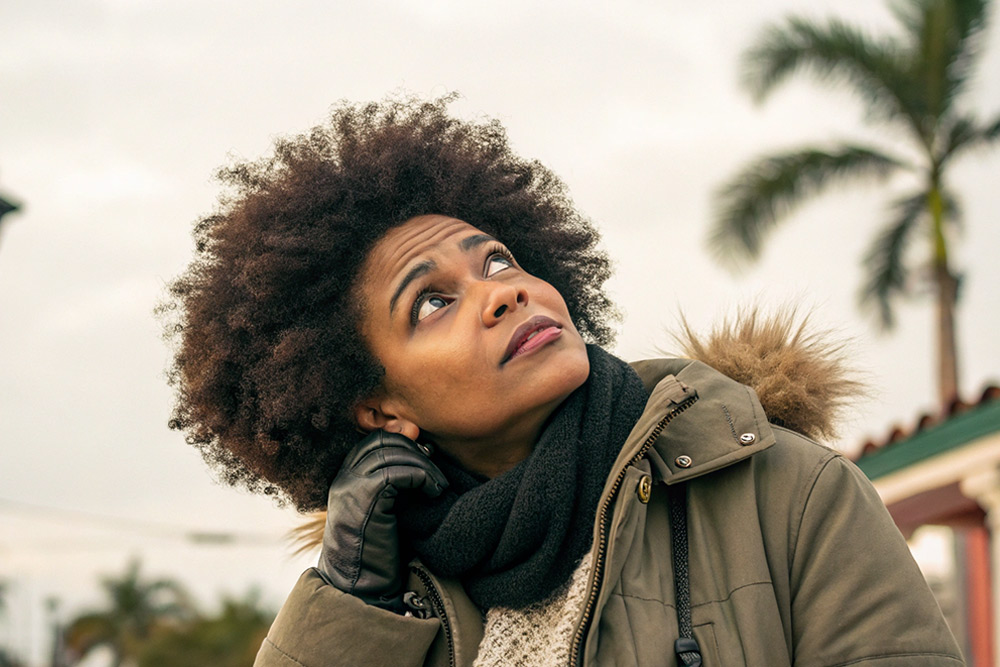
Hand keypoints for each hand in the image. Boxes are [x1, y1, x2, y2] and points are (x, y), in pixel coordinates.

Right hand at [317, 429, 447, 610]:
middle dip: (416, 451)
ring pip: (393, 453)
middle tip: (436, 474)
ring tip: (439, 486)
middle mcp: (344, 477)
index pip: (375, 439)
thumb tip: (414, 431)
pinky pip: (398, 473)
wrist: (360, 587)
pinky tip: (432, 493)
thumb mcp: (385, 507)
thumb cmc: (379, 550)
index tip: (425, 454)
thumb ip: (395, 477)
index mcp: (345, 477)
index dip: (403, 440)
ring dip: (424, 466)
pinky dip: (422, 477)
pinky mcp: (364, 499)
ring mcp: (351, 486)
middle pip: (384, 440)